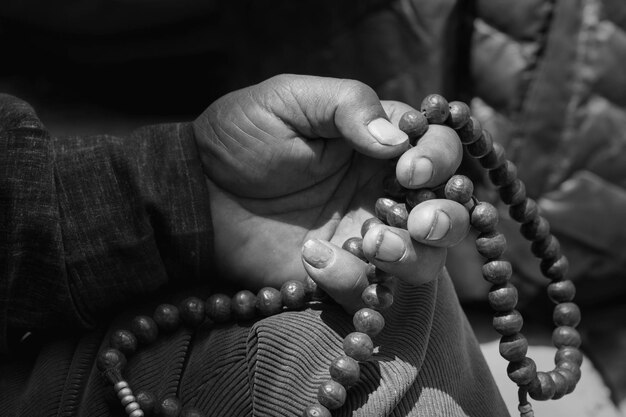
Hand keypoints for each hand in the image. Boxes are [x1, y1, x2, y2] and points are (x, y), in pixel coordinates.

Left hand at [193, 74, 468, 310]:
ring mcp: (364, 237)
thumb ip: (348, 104)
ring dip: (411, 255)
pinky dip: (349, 279)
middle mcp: (382, 191)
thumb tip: (398, 140)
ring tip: (370, 242)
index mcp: (378, 144)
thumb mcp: (289, 99)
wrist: (196, 193)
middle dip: (445, 217)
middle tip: (418, 219)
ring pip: (426, 260)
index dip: (438, 158)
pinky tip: (310, 256)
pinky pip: (367, 292)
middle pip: (450, 209)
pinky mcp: (340, 275)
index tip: (407, 167)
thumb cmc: (240, 138)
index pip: (439, 147)